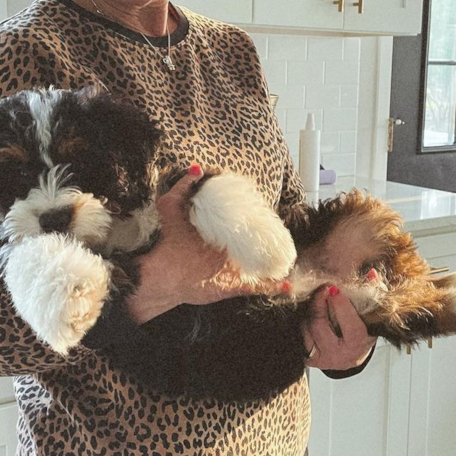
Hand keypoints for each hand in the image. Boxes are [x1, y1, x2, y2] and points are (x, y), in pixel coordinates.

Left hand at [126, 165, 281, 323]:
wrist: (163, 274)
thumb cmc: (168, 242)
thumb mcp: (171, 209)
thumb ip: (182, 187)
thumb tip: (196, 168)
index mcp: (220, 235)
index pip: (242, 226)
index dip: (255, 220)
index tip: (269, 213)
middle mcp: (229, 252)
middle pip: (256, 246)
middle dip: (272, 243)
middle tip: (287, 236)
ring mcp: (234, 270)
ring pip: (262, 266)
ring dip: (277, 263)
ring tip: (292, 258)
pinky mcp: (234, 286)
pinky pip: (258, 287)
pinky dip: (274, 286)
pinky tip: (287, 284)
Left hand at [302, 285, 376, 370]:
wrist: (352, 355)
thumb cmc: (364, 330)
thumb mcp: (373, 312)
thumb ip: (375, 291)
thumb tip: (372, 274)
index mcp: (358, 343)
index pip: (349, 324)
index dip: (340, 304)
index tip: (333, 288)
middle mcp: (339, 355)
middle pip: (319, 326)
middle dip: (318, 304)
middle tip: (321, 289)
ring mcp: (322, 359)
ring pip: (306, 329)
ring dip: (310, 313)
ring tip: (319, 303)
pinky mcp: (310, 360)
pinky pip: (300, 336)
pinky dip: (303, 322)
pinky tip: (310, 315)